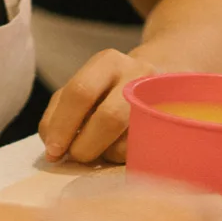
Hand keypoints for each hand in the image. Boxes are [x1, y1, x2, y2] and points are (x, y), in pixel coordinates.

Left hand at [39, 50, 157, 164]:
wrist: (162, 79)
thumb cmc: (110, 88)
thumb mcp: (84, 86)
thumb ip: (61, 111)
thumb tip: (53, 149)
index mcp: (108, 62)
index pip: (80, 92)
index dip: (62, 125)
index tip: (52, 151)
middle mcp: (137, 76)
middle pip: (108, 118)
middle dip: (84, 145)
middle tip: (73, 157)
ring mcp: (158, 102)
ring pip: (125, 142)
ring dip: (103, 154)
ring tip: (99, 147)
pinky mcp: (169, 128)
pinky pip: (138, 155)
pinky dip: (120, 159)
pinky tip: (118, 148)